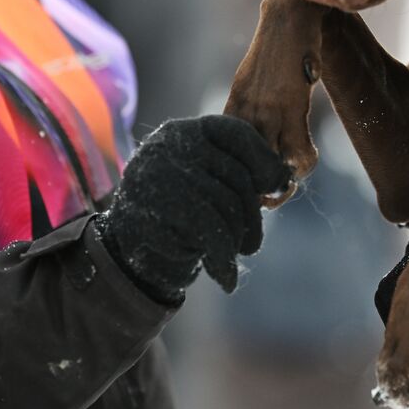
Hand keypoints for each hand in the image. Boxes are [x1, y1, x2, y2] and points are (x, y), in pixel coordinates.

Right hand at [96, 115, 292, 302]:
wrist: (125, 252)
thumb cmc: (178, 213)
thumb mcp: (207, 182)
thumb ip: (240, 172)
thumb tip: (284, 179)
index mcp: (185, 130)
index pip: (237, 133)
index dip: (264, 160)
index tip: (276, 186)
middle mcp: (169, 145)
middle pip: (236, 175)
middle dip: (251, 213)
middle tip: (253, 242)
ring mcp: (158, 175)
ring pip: (225, 206)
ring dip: (238, 238)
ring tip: (239, 253)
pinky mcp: (154, 210)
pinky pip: (208, 233)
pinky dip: (223, 259)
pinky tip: (227, 278)